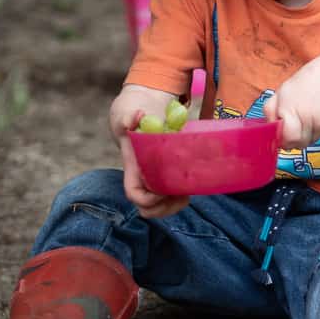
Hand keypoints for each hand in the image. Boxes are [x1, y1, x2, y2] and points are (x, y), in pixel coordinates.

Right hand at [110, 85, 190, 217]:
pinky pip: (173, 196)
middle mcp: (143, 178)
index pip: (134, 194)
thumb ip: (129, 116)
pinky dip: (183, 195)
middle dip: (164, 207)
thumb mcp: (127, 112)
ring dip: (175, 205)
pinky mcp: (168, 175)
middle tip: (181, 194)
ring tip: (188, 192)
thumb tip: (138, 117)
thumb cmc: (131, 114)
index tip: (162, 190)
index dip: (147, 199)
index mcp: (133, 168)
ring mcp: (155, 179)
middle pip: (148, 209)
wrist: (140, 110)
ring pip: (161, 207)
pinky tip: (192, 185)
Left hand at [264, 53, 319, 148]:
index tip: (282, 134)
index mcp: (293, 111)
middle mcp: (309, 120)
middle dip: (294, 139)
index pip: (287, 139)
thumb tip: (268, 129)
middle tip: (294, 125)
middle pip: (299, 144)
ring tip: (309, 114)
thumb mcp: (282, 91)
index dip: (283, 139)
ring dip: (307, 133)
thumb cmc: (308, 80)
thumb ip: (271, 111)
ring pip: (311, 140)